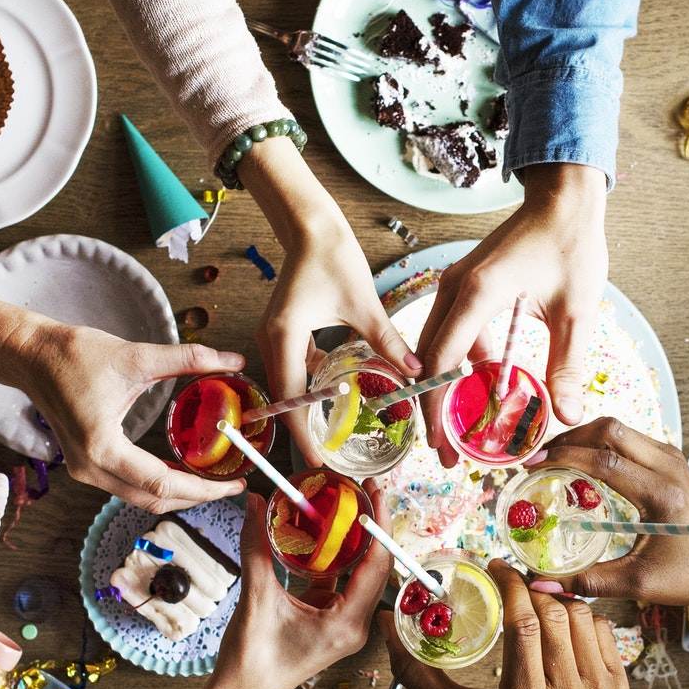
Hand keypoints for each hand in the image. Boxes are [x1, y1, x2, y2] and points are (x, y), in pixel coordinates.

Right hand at [14, 323, 245, 512]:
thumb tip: (233, 361)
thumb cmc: (74, 355)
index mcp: (102, 447)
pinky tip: (182, 470)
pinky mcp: (84, 465)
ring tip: (211, 479)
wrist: (32, 356)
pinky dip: (157, 483)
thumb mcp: (137, 356)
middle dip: (196, 496)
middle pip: (153, 499)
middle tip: (230, 484)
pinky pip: (127, 486)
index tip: (233, 484)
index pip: (162, 483)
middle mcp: (90, 468)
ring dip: (177, 493)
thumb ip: (188, 359)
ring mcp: (84, 471)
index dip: (203, 488)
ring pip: (140, 497)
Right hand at [211, 491, 392, 688]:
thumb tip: (256, 504)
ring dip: (353, 542)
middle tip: (364, 491)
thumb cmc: (250, 661)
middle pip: (373, 567)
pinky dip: (333, 559)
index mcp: (346, 623)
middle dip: (371, 528)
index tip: (375, 493)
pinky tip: (323, 535)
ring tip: (347, 506)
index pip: (375, 565)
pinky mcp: (328, 624)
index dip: (378, 525)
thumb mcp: (256, 599)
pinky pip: (338, 584)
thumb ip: (257, 549)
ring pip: (357, 575)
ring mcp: (342, 625)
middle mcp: (352, 625)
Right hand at [261, 220, 420, 466]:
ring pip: (288, 385)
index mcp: (285, 336)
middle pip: (284, 397)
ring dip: (306, 408)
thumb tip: (416, 372)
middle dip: (304, 428)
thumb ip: (387, 342)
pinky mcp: (282, 331)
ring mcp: (273, 336)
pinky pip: (293, 368)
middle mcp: (271, 340)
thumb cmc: (333, 257)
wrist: (310, 227)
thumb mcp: (365, 304)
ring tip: (329, 436)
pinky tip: (334, 394)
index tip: (317, 460)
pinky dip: (310, 385)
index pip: (291, 398)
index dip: (303, 432)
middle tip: (326, 459)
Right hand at [385, 561, 627, 688]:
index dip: (512, 587)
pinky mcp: (618, 688)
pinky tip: (560, 625)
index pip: (525, 626)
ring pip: (582, 616)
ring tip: (534, 603)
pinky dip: (581, 617)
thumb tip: (387, 623)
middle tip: (513, 583)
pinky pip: (602, 629)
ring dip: (556, 601)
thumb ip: (416, 672)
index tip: (498, 568)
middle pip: (555, 615)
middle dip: (532, 590)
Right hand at [416, 166, 606, 464]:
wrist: (564, 199)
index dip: (438, 407)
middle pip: (428, 359)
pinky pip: (452, 332)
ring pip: (436, 347)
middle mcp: (455, 288)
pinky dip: (461, 364)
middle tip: (447, 452)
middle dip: (434, 408)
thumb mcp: (576, 311)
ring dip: (444, 388)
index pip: (443, 361)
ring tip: (460, 429)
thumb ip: (567, 365)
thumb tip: (566, 416)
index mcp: (478, 293)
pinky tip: (483, 387)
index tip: (443, 444)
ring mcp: (456, 285)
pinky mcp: (465, 286)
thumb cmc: (570, 245)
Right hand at [534, 419, 688, 603]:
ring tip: (555, 459)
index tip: (533, 467)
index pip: (604, 461)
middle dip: (569, 438)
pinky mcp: (668, 459)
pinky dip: (599, 444)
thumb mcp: (640, 583)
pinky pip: (627, 438)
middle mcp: (666, 466)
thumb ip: (590, 582)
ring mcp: (669, 457)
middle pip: (609, 429)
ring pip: (618, 428)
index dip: (564, 458)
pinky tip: (582, 464)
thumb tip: (544, 586)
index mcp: (660, 493)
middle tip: (540, 458)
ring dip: (583, 438)